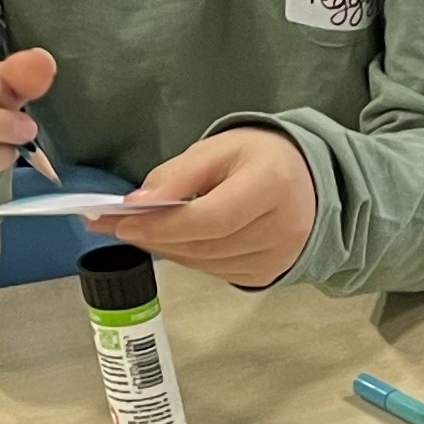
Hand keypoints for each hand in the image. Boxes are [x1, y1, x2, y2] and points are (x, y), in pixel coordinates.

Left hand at [105, 126, 316, 288]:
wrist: (309, 182)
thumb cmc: (260, 158)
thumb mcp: (218, 148)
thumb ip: (178, 175)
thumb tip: (137, 205)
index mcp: (272, 184)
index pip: (212, 218)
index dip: (165, 224)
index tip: (124, 219)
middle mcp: (283, 228)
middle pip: (205, 245)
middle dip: (155, 237)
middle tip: (114, 226)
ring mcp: (278, 257)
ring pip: (206, 264)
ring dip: (167, 249)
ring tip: (137, 231)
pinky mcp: (269, 274)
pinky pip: (216, 272)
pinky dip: (187, 258)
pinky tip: (172, 241)